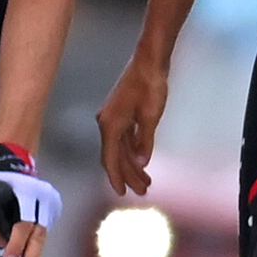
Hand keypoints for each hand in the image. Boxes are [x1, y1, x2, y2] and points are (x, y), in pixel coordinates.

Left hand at [0, 158, 59, 256]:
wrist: (14, 161)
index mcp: (26, 192)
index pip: (24, 224)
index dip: (16, 243)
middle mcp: (42, 199)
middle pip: (40, 234)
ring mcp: (50, 204)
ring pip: (43, 235)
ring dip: (34, 254)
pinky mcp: (53, 209)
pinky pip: (44, 230)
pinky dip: (34, 243)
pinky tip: (27, 253)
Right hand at [95, 49, 166, 194]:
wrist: (149, 62)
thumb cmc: (149, 87)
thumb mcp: (150, 117)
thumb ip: (143, 142)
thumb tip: (140, 163)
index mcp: (110, 125)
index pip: (110, 159)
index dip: (116, 177)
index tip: (121, 193)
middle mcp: (107, 123)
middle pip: (115, 155)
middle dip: (128, 174)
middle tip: (143, 191)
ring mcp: (114, 118)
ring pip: (120, 148)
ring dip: (131, 164)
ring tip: (146, 180)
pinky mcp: (121, 113)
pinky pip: (124, 138)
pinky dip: (132, 151)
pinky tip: (141, 159)